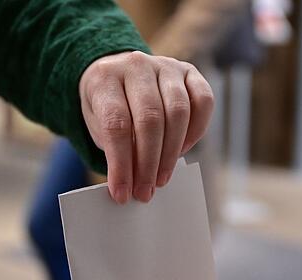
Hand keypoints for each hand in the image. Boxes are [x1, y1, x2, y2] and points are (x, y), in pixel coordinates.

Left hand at [79, 51, 213, 203]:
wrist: (118, 76)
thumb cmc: (108, 108)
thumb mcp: (98, 127)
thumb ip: (115, 149)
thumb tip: (134, 184)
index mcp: (105, 78)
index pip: (116, 124)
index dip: (121, 164)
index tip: (122, 193)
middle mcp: (136, 65)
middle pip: (150, 119)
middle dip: (148, 163)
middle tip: (145, 192)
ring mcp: (165, 65)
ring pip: (178, 112)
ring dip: (171, 153)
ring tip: (161, 179)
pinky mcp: (189, 71)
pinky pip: (203, 101)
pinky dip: (197, 131)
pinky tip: (182, 151)